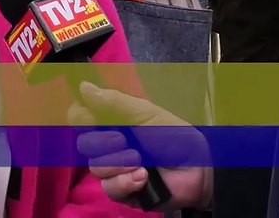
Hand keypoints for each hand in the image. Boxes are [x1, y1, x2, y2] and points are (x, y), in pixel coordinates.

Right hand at [69, 82, 211, 209]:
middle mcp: (109, 145)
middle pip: (83, 143)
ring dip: (119, 163)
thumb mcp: (145, 114)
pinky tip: (143, 177)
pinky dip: (126, 182)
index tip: (91, 118)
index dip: (80, 117)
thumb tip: (83, 87)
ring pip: (95, 167)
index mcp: (113, 122)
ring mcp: (114, 169)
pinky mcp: (122, 192)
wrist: (197, 168)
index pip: (80, 117)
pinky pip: (109, 188)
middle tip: (124, 140)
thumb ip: (114, 102)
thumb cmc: (174, 136)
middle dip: (103, 142)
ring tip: (142, 162)